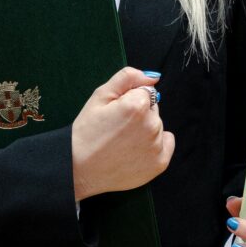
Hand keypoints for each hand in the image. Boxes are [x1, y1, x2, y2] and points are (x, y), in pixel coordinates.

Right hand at [71, 66, 172, 199]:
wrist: (79, 169)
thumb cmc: (87, 132)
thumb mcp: (100, 96)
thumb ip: (127, 77)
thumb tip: (152, 77)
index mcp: (138, 105)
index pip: (144, 92)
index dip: (128, 101)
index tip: (115, 114)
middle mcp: (152, 124)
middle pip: (152, 109)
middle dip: (139, 115)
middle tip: (116, 129)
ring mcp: (157, 146)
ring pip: (157, 126)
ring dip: (145, 130)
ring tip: (122, 143)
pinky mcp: (160, 163)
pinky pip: (167, 143)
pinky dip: (156, 146)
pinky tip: (136, 151)